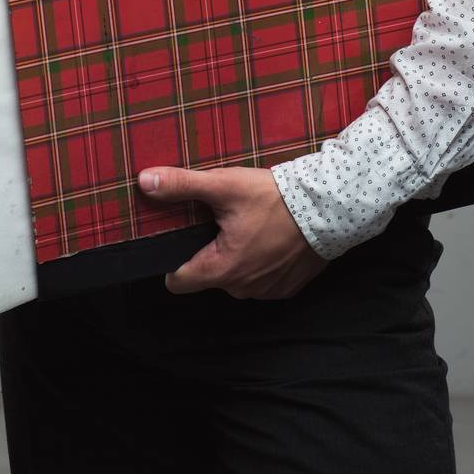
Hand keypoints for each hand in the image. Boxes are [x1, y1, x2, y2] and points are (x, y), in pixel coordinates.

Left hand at [137, 164, 328, 299]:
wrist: (329, 207)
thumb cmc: (274, 198)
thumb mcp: (224, 186)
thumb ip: (182, 185)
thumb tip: (144, 181)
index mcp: (221, 270)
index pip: (178, 281)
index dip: (172, 260)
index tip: (180, 237)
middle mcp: (241, 289)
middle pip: (208, 275)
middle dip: (209, 250)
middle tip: (219, 220)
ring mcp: (267, 291)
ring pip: (235, 278)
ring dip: (237, 256)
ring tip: (248, 224)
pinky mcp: (288, 288)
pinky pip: (262, 279)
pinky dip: (261, 261)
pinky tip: (269, 236)